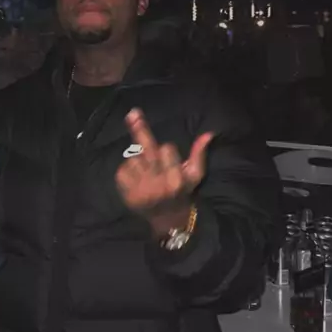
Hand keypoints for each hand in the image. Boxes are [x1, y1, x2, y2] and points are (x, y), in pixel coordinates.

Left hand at [115, 109, 212, 233]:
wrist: (166, 219)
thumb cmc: (182, 192)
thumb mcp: (195, 175)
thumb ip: (199, 153)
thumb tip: (208, 133)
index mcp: (176, 178)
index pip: (167, 148)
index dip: (167, 151)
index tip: (168, 157)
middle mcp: (158, 183)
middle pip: (147, 148)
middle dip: (140, 129)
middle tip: (132, 113)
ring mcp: (140, 188)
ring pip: (135, 158)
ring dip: (139, 162)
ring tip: (146, 174)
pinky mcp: (126, 192)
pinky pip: (123, 169)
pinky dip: (128, 171)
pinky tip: (136, 179)